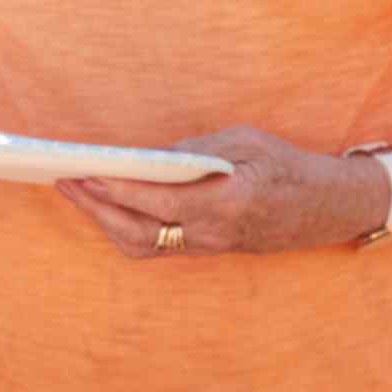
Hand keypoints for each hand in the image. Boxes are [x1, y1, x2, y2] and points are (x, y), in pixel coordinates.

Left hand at [57, 126, 384, 259]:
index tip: (86, 173)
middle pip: (138, 232)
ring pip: (141, 246)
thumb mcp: (248, 142)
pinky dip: (124, 227)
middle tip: (65, 181)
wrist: (326, 208)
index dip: (118, 190)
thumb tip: (152, 156)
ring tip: (78, 192)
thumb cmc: (289, 167)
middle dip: (96, 208)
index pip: (159, 203)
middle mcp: (213, 234)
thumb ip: (199, 150)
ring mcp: (208, 247)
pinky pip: (155, 246)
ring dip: (104, 221)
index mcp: (227, 205)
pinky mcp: (205, 250)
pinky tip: (108, 206)